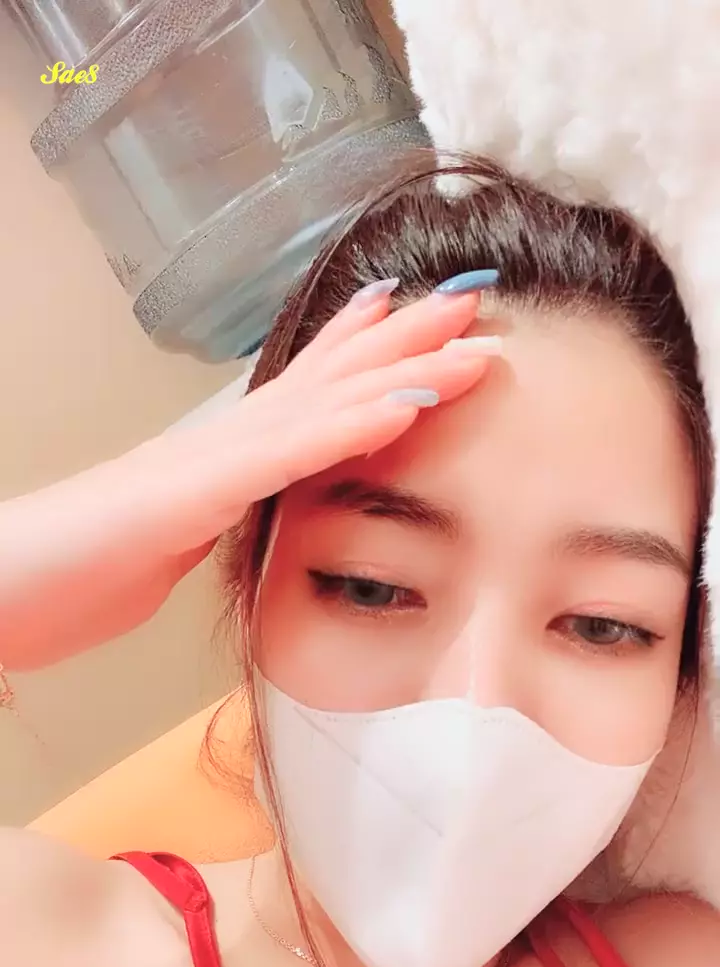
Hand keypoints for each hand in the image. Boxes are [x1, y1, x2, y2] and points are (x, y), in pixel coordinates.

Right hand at [0, 287, 495, 670]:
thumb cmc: (68, 576)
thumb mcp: (159, 550)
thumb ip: (203, 524)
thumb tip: (228, 518)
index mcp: (215, 461)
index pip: (299, 397)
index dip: (358, 354)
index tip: (413, 321)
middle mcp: (218, 444)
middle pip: (323, 381)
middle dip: (402, 338)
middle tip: (472, 299)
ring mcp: (208, 461)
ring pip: (319, 403)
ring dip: (401, 367)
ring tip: (471, 336)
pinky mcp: (195, 493)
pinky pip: (287, 455)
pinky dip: (350, 425)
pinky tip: (409, 403)